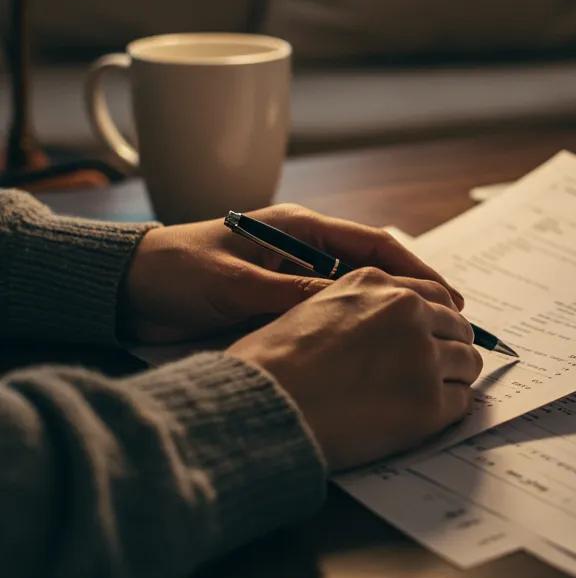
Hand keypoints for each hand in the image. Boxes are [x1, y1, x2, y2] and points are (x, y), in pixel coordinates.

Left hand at [122, 203, 462, 343]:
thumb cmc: (175, 273)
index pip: (372, 243)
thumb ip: (288, 294)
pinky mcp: (279, 301)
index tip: (445, 294)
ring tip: (425, 338)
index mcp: (297, 228)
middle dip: (412, 293)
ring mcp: (293, 276)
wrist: (125, 291)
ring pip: (357, 293)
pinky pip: (330, 313)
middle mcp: (302, 249)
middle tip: (449, 321)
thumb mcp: (234, 283)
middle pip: (373, 268)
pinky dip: (357, 327)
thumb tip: (345, 308)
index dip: (414, 268)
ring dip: (389, 312)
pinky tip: (377, 349)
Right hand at [229, 268, 482, 468]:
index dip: (438, 318)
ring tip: (433, 395)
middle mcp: (406, 310)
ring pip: (466, 362)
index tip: (439, 334)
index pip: (432, 293)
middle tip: (441, 369)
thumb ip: (355, 308)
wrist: (263, 407)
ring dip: (454, 378)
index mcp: (376, 282)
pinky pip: (461, 401)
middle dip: (451, 346)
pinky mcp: (428, 402)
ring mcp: (422, 355)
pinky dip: (450, 409)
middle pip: (457, 326)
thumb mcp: (310, 307)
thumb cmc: (269, 365)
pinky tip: (426, 418)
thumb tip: (379, 329)